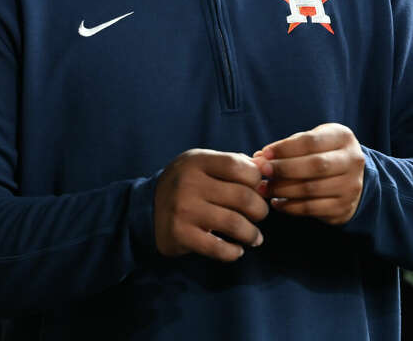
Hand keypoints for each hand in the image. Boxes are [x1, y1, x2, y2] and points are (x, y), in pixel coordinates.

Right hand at [154, 149, 269, 261]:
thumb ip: (233, 163)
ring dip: (252, 234)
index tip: (259, 189)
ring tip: (255, 237)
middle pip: (243, 197)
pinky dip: (233, 252)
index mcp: (197, 161)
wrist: (145, 209)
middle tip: (260, 215)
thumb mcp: (202, 164)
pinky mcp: (181, 235)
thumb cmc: (185, 184)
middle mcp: (189, 183)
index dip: (257, 180)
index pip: (240, 167)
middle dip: (260, 210)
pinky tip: (236, 250)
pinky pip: (218, 248)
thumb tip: (267, 169)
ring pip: (235, 224)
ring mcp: (184, 210)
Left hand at [254, 123, 365, 225]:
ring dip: (282, 190)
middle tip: (262, 171)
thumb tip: (259, 157)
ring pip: (311, 189)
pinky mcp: (343, 207)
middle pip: (315, 165)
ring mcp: (351, 186)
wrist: (351, 178)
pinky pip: (312, 208)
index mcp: (343, 137)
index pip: (311, 141)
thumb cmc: (323, 154)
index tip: (264, 153)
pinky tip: (277, 203)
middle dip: (284, 168)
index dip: (285, 148)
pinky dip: (290, 207)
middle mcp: (352, 161)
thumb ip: (288, 147)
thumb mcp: (313, 141)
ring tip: (264, 188)